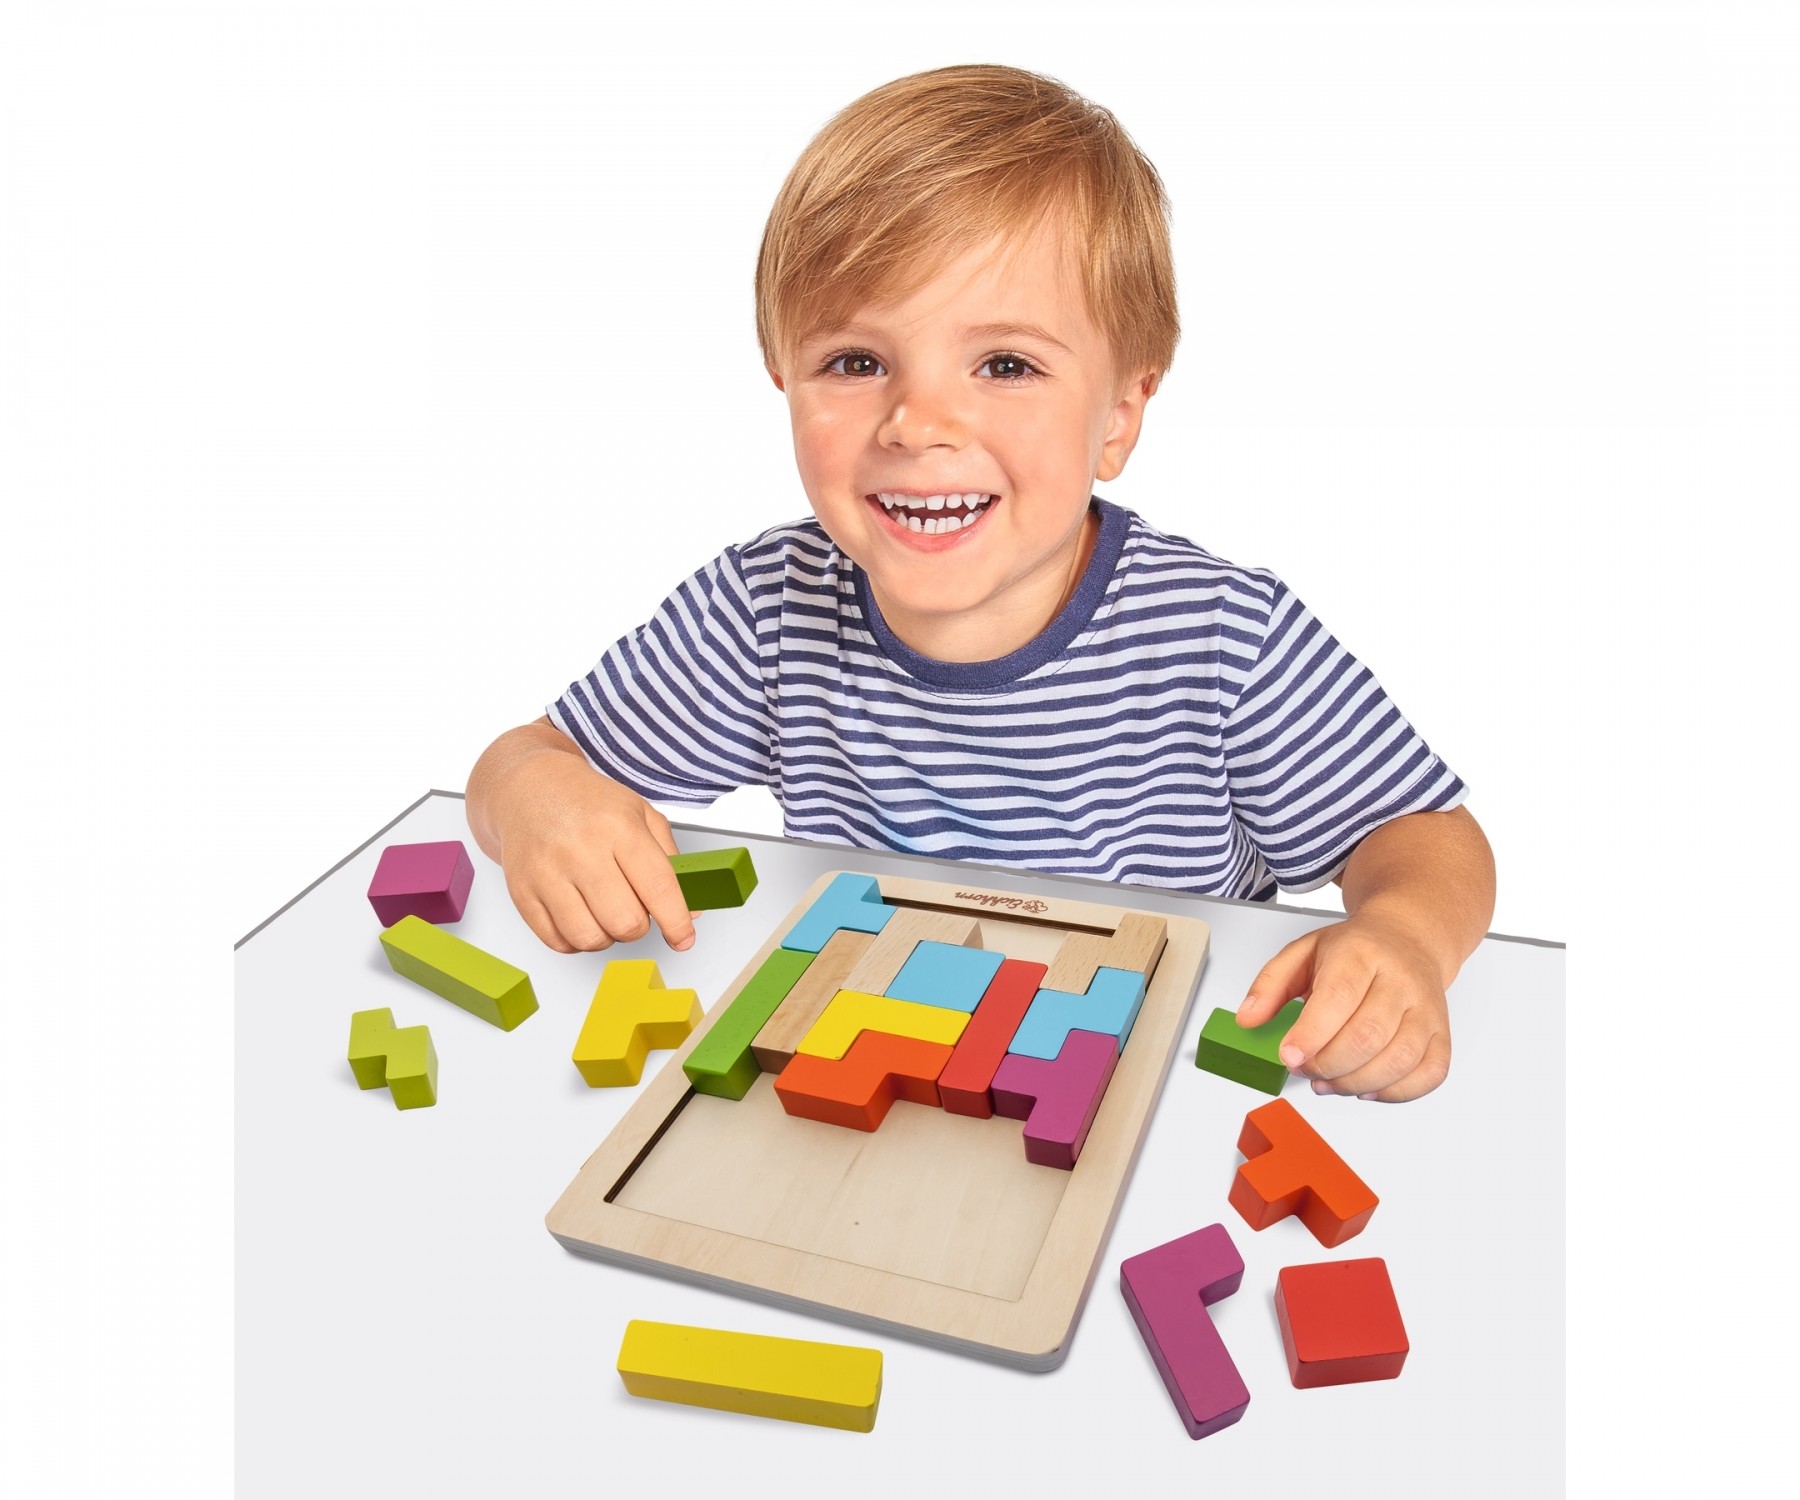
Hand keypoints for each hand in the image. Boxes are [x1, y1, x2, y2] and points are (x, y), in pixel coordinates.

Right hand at [488, 749, 698, 954]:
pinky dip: (576, 940)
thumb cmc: (588, 802)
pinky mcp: (522, 892)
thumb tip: (688, 913)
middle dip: (638, 927)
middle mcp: (581, 850)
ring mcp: (547, 873)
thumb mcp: (641, 814)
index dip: (677, 922)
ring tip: (604, 912)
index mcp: (619, 828)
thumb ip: (670, 861)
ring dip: (607, 936)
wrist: (530, 787)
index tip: (684, 938)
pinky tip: (581, 916)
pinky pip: (557, 942)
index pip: (658, 888)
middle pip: (624, 922)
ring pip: (590, 938)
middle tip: (634, 908)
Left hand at [1235, 912, 1451, 1101]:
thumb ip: (1269, 984)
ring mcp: (1427, 1009)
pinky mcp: (1442, 1034)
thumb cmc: (1356, 950)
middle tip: (1303, 1068)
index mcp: (1362, 953)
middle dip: (1327, 1064)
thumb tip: (1247, 1019)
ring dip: (1354, 1083)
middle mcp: (1400, 980)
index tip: (1288, 1056)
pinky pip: (1430, 1074)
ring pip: (1398, 1059)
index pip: (1339, 997)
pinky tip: (1365, 1087)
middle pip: (1368, 1035)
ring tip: (1326, 1082)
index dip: (1312, 1034)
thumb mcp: (1303, 952)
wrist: (1409, 937)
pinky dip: (1395, 1092)